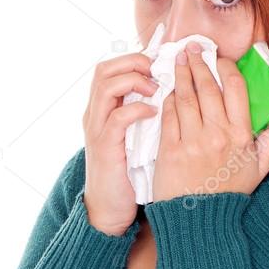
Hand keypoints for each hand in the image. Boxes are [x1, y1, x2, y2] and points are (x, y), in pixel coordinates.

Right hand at [83, 52, 158, 234]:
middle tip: (159, 71)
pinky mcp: (105, 148)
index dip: (134, 58)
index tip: (160, 63)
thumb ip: (145, 114)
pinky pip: (117, 118)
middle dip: (134, 63)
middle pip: (104, 70)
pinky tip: (154, 112)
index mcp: (102, 110)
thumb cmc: (129, 173)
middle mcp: (95, 115)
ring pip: (106, 86)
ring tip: (156, 89)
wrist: (109, 209)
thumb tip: (174, 92)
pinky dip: (136, 109)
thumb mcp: (136, 137)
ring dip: (134, 80)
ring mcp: (97, 130)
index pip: (110, 68)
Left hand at [151, 42, 268, 203]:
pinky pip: (169, 115)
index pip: (235, 88)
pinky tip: (168, 91)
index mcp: (241, 135)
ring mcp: (193, 141)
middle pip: (208, 87)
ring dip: (181, 74)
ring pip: (186, 97)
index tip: (219, 59)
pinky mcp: (171, 150)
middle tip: (192, 48)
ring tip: (178, 60)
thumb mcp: (259, 170)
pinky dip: (168, 100)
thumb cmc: (229, 194)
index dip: (226, 67)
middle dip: (199, 63)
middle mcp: (218, 134)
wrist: (200, 220)